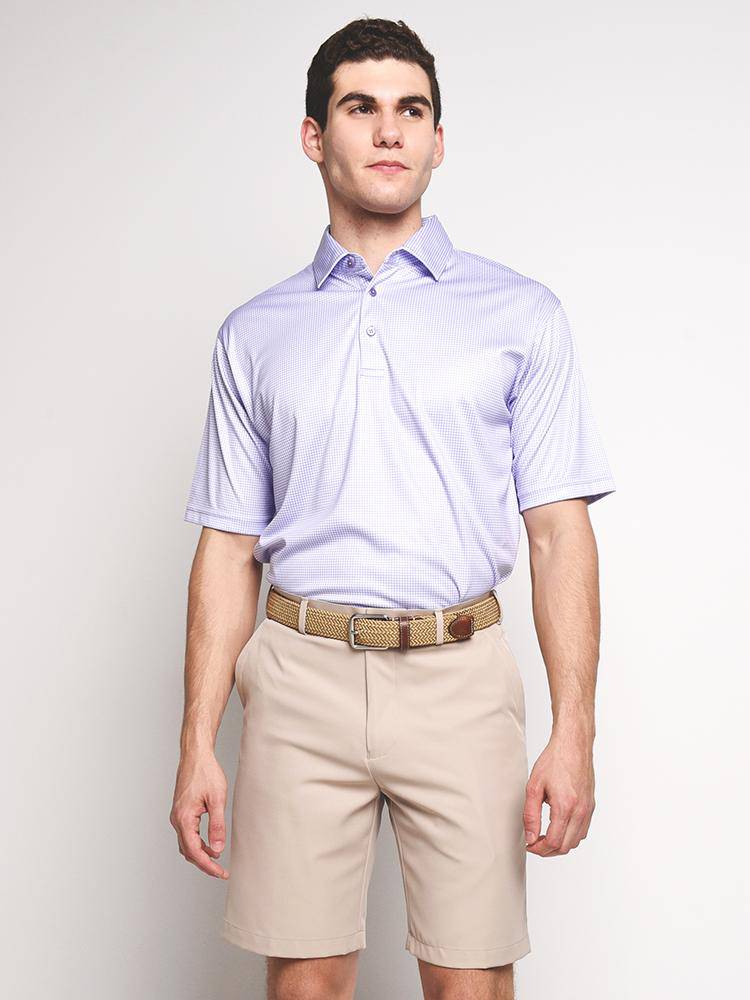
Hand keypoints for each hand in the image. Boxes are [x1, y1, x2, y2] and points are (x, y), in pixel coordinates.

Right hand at [170, 751, 229, 877]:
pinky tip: (210, 844)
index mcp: (184, 819)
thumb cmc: (206, 773)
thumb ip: (217, 825)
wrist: (196, 755)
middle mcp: (176, 819)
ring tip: (217, 860)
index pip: (195, 851)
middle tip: (221, 871)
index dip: (208, 866)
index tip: (221, 873)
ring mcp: (177, 816)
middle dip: (204, 863)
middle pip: (188, 851)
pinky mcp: (181, 811)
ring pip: (186, 844)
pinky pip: (187, 834)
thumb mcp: (217, 799)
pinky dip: (197, 843)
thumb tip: (218, 849)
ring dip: (200, 854)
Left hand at [523, 729, 594, 855]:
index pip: (553, 843)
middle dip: (548, 850)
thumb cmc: (554, 760)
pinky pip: (583, 830)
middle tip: (534, 842)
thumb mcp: (534, 786)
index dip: (538, 849)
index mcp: (565, 807)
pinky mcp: (591, 805)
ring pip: (576, 841)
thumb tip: (530, 837)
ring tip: (544, 836)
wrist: (573, 745)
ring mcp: (588, 809)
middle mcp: (580, 812)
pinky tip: (558, 827)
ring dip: (560, 844)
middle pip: (565, 847)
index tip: (528, 844)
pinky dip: (570, 835)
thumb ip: (531, 815)